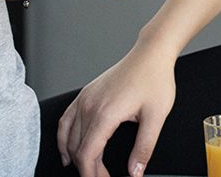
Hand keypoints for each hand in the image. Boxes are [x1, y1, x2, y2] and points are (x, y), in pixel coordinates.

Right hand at [57, 45, 176, 176]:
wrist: (150, 55)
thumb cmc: (154, 79)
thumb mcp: (156, 117)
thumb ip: (144, 148)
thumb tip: (135, 172)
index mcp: (105, 113)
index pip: (87, 154)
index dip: (92, 174)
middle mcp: (89, 106)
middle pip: (77, 148)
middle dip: (87, 169)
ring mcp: (85, 99)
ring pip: (69, 136)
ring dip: (75, 156)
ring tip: (87, 170)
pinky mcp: (85, 94)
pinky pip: (66, 120)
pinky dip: (64, 138)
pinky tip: (68, 150)